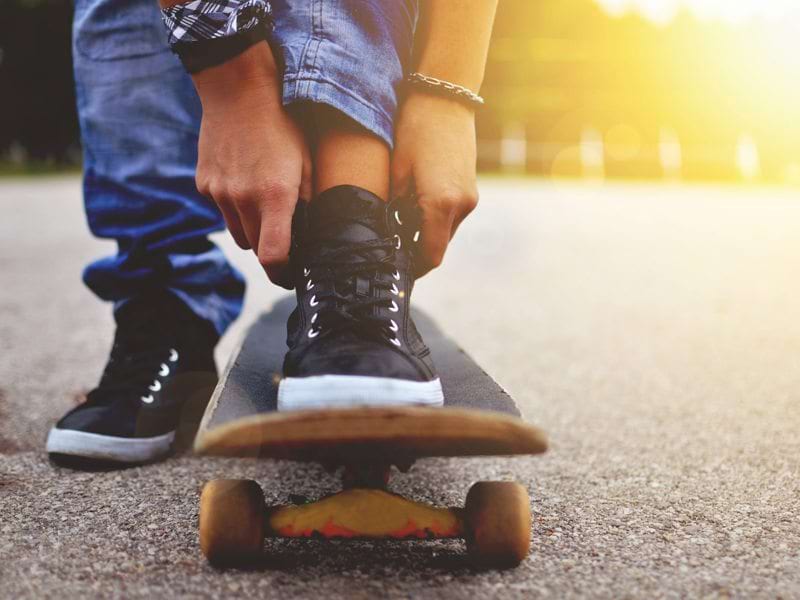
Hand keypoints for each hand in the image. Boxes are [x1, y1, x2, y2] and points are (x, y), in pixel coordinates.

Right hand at [193, 44, 311, 287]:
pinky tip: (244, 182)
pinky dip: (235, 208)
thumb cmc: (281, 125)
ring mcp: (219, 193)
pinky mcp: (205, 184)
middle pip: (256, 248)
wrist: (237, 91)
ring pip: (238, 234)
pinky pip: (222, 211)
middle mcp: (242, 200)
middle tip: (285, 238)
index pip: (273, 257)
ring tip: (264, 205)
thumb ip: (307, 202)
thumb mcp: (307, 163)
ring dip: (252, 230)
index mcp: (274, 197)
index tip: (291, 277)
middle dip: (271, 249)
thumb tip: (310, 233)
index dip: (282, 274)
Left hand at [391, 92, 478, 275]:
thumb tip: (386, 237)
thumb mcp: (395, 173)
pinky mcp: (471, 189)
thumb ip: (394, 210)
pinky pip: (452, 216)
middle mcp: (462, 206)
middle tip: (389, 244)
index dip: (412, 268)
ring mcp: (470, 198)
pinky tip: (414, 203)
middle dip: (415, 249)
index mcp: (441, 204)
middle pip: (438, 247)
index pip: (430, 257)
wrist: (445, 99)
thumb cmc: (415, 130)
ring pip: (445, 231)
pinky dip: (435, 218)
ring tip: (399, 219)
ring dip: (425, 233)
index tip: (394, 267)